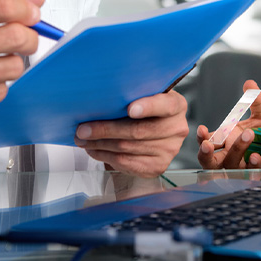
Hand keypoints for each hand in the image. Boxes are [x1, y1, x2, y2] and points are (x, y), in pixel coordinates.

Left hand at [74, 90, 188, 176]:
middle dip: (106, 130)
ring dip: (100, 145)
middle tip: (83, 129)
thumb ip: (133, 94)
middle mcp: (177, 128)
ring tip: (84, 139)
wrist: (156, 130)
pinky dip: (106, 156)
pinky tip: (95, 149)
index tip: (130, 109)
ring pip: (128, 148)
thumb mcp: (146, 95)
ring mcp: (169, 150)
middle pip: (138, 131)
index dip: (147, 107)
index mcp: (176, 105)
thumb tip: (102, 97)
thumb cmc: (145, 107)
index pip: (165, 105)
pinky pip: (126, 163)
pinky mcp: (158, 166)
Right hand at [196, 80, 260, 169]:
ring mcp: (244, 165)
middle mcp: (233, 152)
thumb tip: (249, 84)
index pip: (210, 140)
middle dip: (205, 154)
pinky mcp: (257, 173)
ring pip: (229, 166)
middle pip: (211, 161)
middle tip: (207, 145)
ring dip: (235, 152)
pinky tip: (256, 156)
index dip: (202, 137)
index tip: (202, 129)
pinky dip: (251, 166)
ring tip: (248, 135)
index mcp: (229, 137)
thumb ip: (255, 100)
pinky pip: (249, 175)